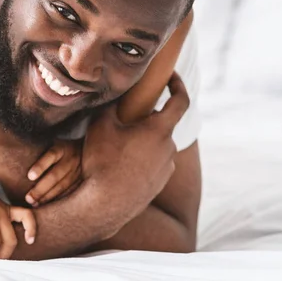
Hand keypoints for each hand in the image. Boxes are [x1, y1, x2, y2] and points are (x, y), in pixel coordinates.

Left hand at [25, 140, 81, 206]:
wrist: (85, 151)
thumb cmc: (58, 149)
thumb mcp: (51, 143)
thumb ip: (38, 150)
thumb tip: (14, 154)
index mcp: (61, 148)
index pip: (50, 155)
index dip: (40, 166)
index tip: (29, 176)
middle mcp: (70, 159)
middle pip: (55, 175)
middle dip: (41, 188)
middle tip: (28, 198)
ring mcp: (78, 171)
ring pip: (62, 186)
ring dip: (48, 197)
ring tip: (35, 204)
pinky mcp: (81, 182)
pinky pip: (69, 193)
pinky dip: (58, 200)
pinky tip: (48, 206)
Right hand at [81, 72, 188, 232]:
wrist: (104, 205)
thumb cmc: (103, 161)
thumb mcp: (101, 124)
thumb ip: (113, 105)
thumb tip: (117, 95)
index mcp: (160, 130)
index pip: (180, 101)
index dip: (178, 84)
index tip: (172, 75)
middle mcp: (169, 149)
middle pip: (162, 124)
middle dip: (146, 117)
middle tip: (124, 116)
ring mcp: (165, 169)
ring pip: (156, 145)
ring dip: (142, 139)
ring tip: (116, 144)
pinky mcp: (158, 185)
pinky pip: (152, 163)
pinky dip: (140, 158)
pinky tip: (119, 164)